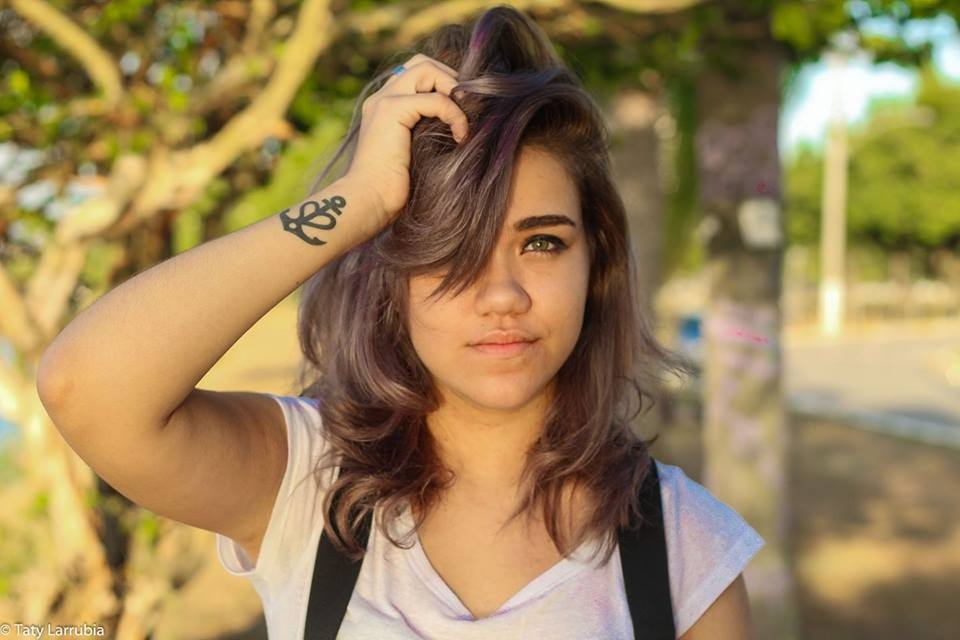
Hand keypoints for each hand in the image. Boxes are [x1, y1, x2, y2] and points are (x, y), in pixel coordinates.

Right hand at [343, 53, 467, 230]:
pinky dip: (455, 115)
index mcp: (383, 106)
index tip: (462, 111)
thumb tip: (459, 125)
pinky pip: (436, 99)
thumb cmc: (391, 189)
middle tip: (465, 110)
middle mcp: (381, 97)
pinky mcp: (392, 111)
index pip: (416, 74)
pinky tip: (460, 136)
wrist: (369, 201)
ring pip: (427, 69)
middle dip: (450, 80)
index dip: (443, 84)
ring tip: (463, 118)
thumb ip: (427, 131)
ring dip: (453, 89)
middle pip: (422, 63)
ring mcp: (384, 101)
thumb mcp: (415, 153)